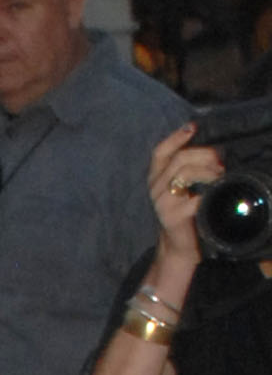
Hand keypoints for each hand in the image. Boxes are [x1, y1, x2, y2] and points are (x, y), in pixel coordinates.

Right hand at [142, 121, 211, 291]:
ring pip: (184, 173)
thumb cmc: (185, 215)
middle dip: (204, 155)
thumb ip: (188, 171)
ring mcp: (162, 203)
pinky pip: (194, 198)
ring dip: (208, 172)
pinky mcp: (172, 217)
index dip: (175, 138)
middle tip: (220, 162)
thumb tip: (213, 153)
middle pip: (179, 159)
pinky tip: (215, 195)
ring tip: (219, 176)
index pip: (160, 152)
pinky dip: (208, 194)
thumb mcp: (181, 189)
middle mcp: (155, 188)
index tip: (192, 127)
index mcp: (156, 179)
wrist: (179, 248)